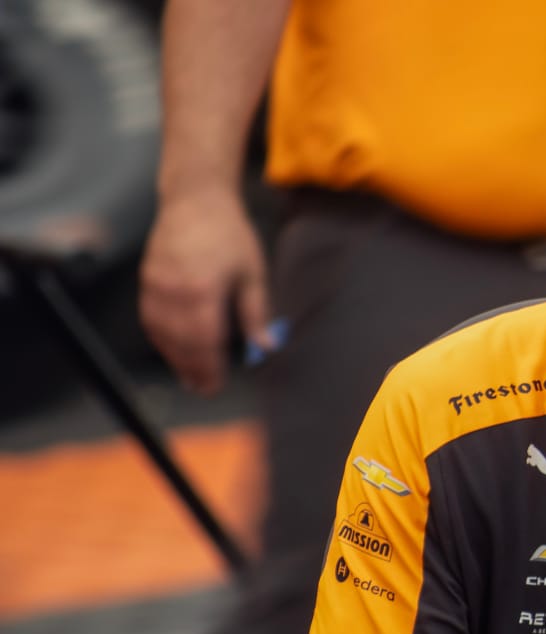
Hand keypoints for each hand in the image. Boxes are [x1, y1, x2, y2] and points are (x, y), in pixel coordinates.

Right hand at [138, 187, 273, 394]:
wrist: (195, 200)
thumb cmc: (229, 233)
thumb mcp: (253, 273)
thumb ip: (256, 313)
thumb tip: (267, 346)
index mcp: (203, 290)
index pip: (205, 341)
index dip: (209, 368)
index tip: (216, 385)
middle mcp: (174, 291)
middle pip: (181, 342)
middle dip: (192, 369)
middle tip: (203, 389)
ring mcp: (156, 285)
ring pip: (161, 333)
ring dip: (174, 359)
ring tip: (188, 377)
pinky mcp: (146, 280)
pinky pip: (149, 318)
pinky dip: (160, 339)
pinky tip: (171, 350)